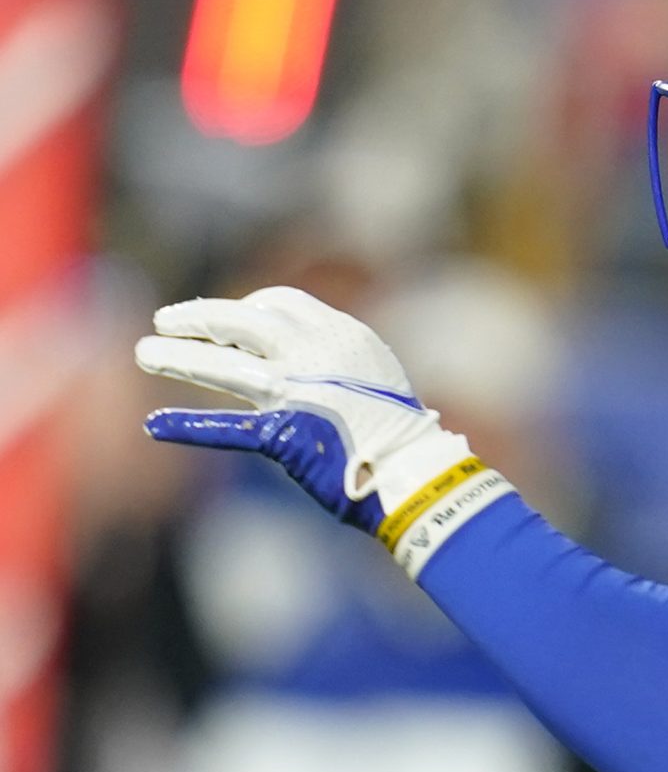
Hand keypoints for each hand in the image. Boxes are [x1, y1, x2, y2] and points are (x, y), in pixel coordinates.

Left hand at [136, 286, 502, 573]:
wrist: (417, 470)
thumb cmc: (397, 429)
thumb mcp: (371, 373)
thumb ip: (332, 359)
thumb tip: (289, 358)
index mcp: (343, 333)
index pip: (281, 301)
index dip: (246, 307)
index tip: (226, 322)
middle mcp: (318, 353)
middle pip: (243, 319)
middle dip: (199, 317)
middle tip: (166, 321)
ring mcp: (300, 391)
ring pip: (225, 364)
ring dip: (180, 358)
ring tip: (145, 352)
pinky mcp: (286, 434)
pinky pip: (230, 427)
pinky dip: (190, 426)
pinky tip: (157, 424)